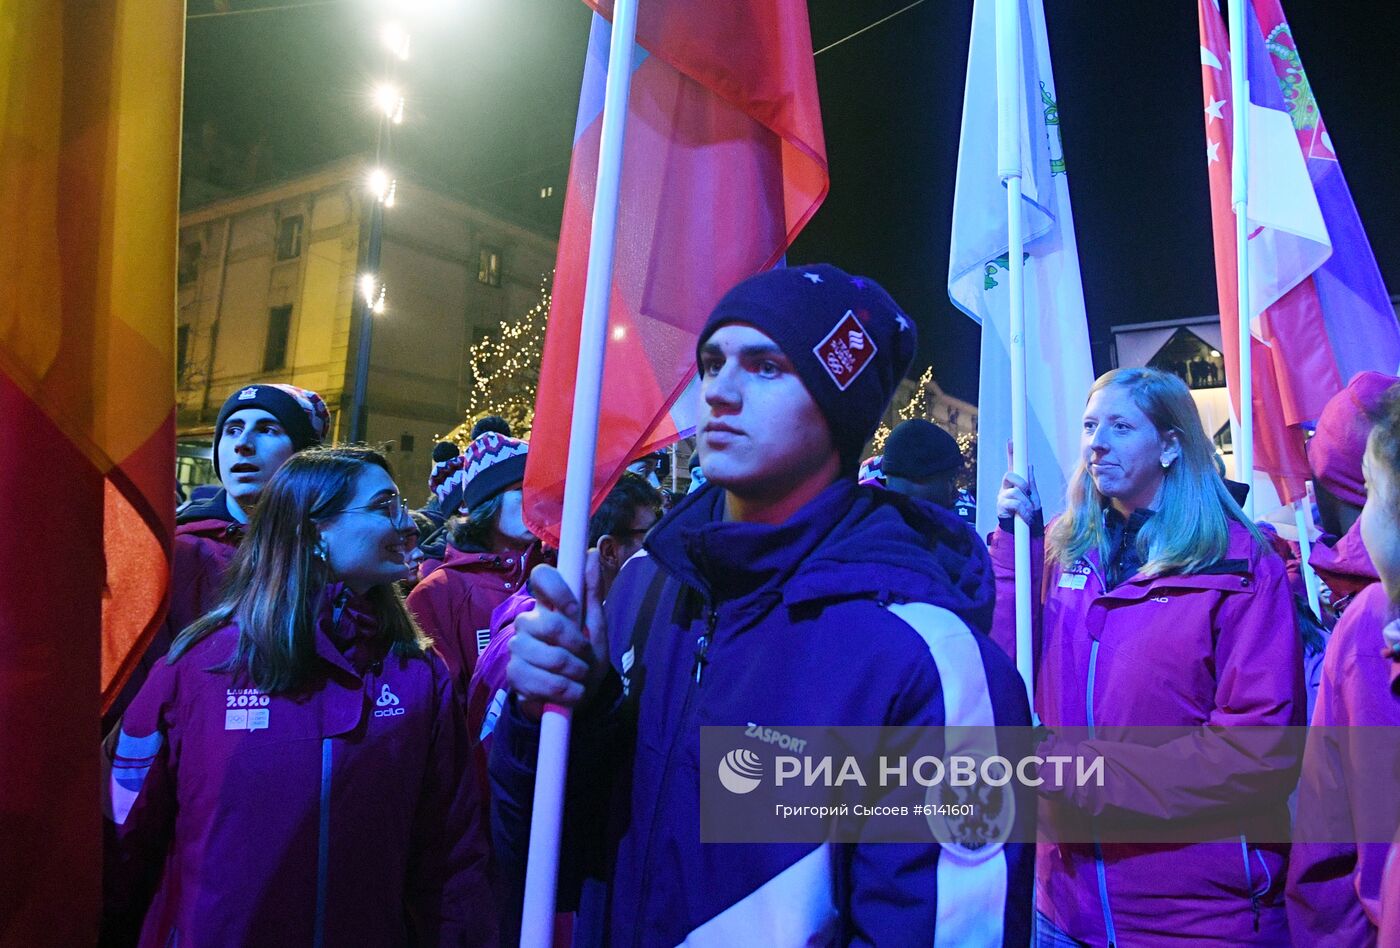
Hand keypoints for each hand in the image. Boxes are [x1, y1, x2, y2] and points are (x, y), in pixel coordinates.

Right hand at [506, 552, 609, 719]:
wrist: (578, 697)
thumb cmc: (585, 655)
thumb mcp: (595, 624)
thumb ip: (592, 590)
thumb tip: (592, 552)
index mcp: (548, 605)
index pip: (541, 577)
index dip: (559, 590)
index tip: (576, 611)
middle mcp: (528, 622)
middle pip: (548, 624)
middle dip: (577, 645)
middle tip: (586, 658)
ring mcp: (518, 648)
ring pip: (547, 656)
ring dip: (573, 671)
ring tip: (580, 678)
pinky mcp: (514, 674)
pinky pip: (539, 680)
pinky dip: (562, 690)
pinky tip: (570, 692)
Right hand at [996, 441, 1040, 524]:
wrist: (1024, 532)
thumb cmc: (1028, 513)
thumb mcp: (1033, 496)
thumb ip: (1030, 482)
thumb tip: (1029, 466)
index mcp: (1015, 483)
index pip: (1013, 465)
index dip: (1011, 452)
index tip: (1011, 441)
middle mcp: (1006, 487)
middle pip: (1010, 475)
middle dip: (1022, 483)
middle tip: (1027, 492)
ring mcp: (1002, 496)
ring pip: (1015, 492)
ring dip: (1026, 503)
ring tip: (1029, 512)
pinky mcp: (1000, 507)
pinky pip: (1013, 503)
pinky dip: (1023, 510)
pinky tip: (1025, 517)